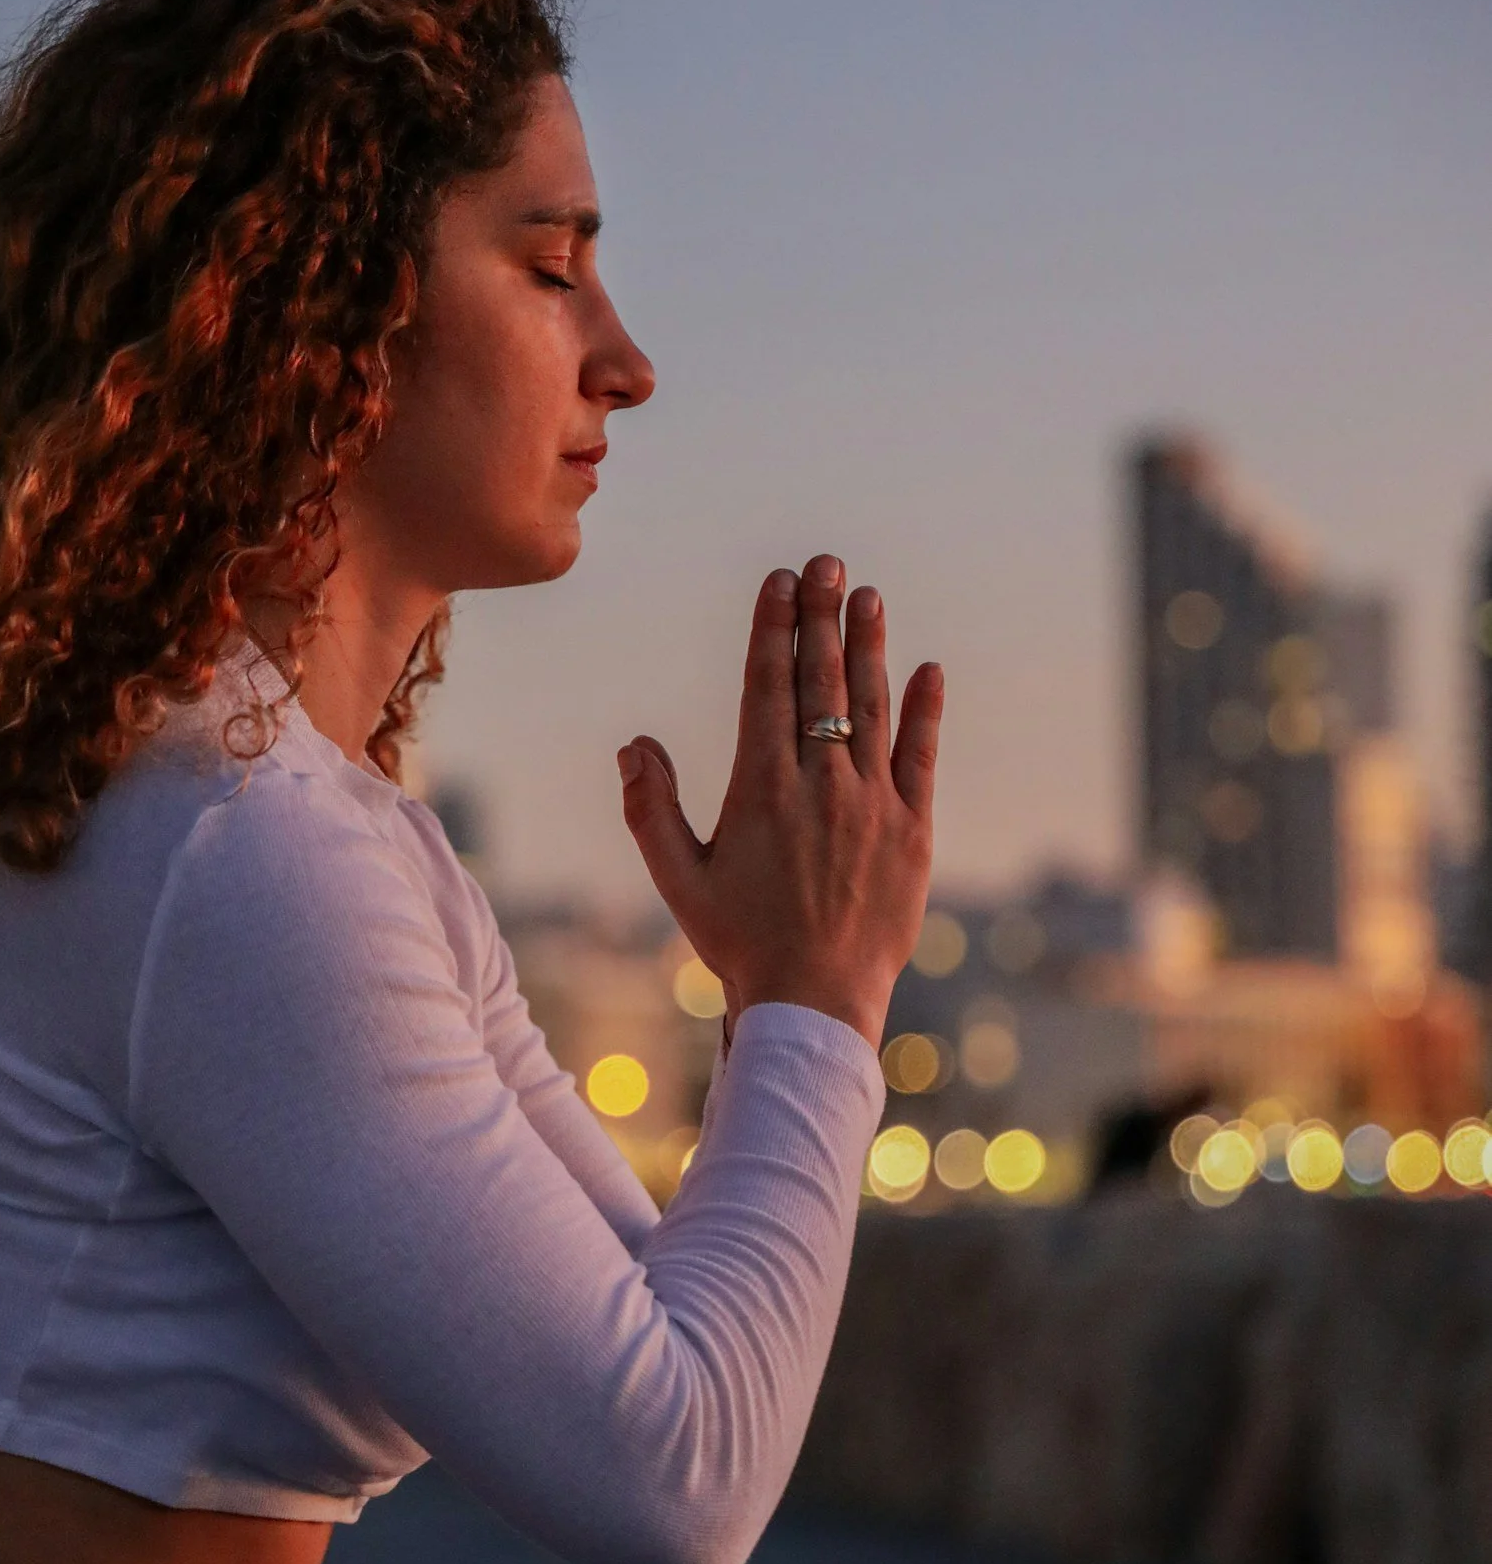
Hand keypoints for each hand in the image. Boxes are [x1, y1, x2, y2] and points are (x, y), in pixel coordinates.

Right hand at [616, 554, 943, 1049]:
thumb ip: (651, 809)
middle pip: (822, 680)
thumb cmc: (740, 944)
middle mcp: (821, 783)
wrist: (817, 1002)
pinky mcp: (912, 830)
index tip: (779, 581)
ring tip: (868, 596)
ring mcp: (872, 803)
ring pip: (874, 706)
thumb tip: (634, 744)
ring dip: (870, 646)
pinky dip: (925, 711)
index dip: (774, 627)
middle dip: (822, 614)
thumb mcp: (679, 880)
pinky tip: (928, 670)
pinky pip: (921, 757)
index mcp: (761, 787)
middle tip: (827, 562)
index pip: (768, 685)